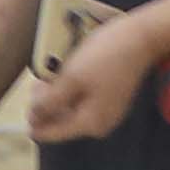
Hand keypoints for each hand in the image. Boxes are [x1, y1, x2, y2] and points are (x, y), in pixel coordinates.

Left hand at [27, 8, 167, 146]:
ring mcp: (106, 111)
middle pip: (60, 120)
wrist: (141, 36)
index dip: (33, 119)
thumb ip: (49, 102)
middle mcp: (99, 123)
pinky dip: (71, 87)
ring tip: (52, 72)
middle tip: (41, 79)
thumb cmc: (106, 56)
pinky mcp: (110, 97)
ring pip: (70, 108)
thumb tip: (32, 119)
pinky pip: (82, 98)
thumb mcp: (71, 78)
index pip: (51, 133)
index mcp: (90, 124)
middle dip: (46, 103)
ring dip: (57, 93)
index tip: (28, 99)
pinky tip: (67, 71)